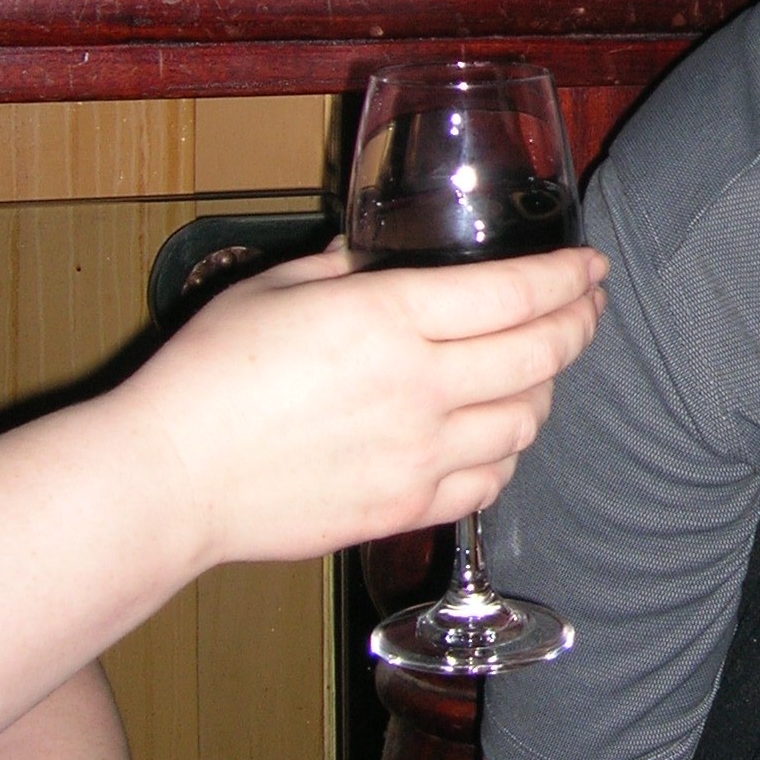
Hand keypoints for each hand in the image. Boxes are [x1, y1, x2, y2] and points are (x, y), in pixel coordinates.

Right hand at [111, 242, 607, 569]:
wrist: (169, 478)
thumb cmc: (207, 374)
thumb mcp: (275, 288)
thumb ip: (344, 265)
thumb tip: (375, 251)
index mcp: (389, 318)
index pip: (516, 293)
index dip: (567, 277)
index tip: (590, 266)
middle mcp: (419, 387)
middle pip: (541, 354)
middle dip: (579, 324)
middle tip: (588, 307)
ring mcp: (418, 454)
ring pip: (527, 422)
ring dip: (546, 391)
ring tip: (539, 370)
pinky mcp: (404, 508)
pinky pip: (489, 482)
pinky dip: (507, 455)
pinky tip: (497, 435)